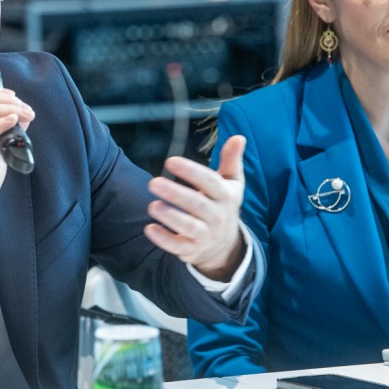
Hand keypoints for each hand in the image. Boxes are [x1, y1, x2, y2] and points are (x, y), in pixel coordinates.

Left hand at [144, 135, 246, 280]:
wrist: (225, 246)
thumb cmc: (222, 205)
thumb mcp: (231, 184)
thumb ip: (231, 161)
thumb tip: (238, 137)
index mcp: (225, 196)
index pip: (210, 182)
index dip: (191, 171)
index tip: (170, 161)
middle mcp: (217, 216)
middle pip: (197, 205)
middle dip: (175, 194)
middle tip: (153, 183)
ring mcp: (206, 235)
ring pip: (188, 227)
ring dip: (170, 217)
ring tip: (152, 205)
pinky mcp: (192, 250)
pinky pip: (178, 247)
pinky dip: (164, 240)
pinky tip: (149, 229)